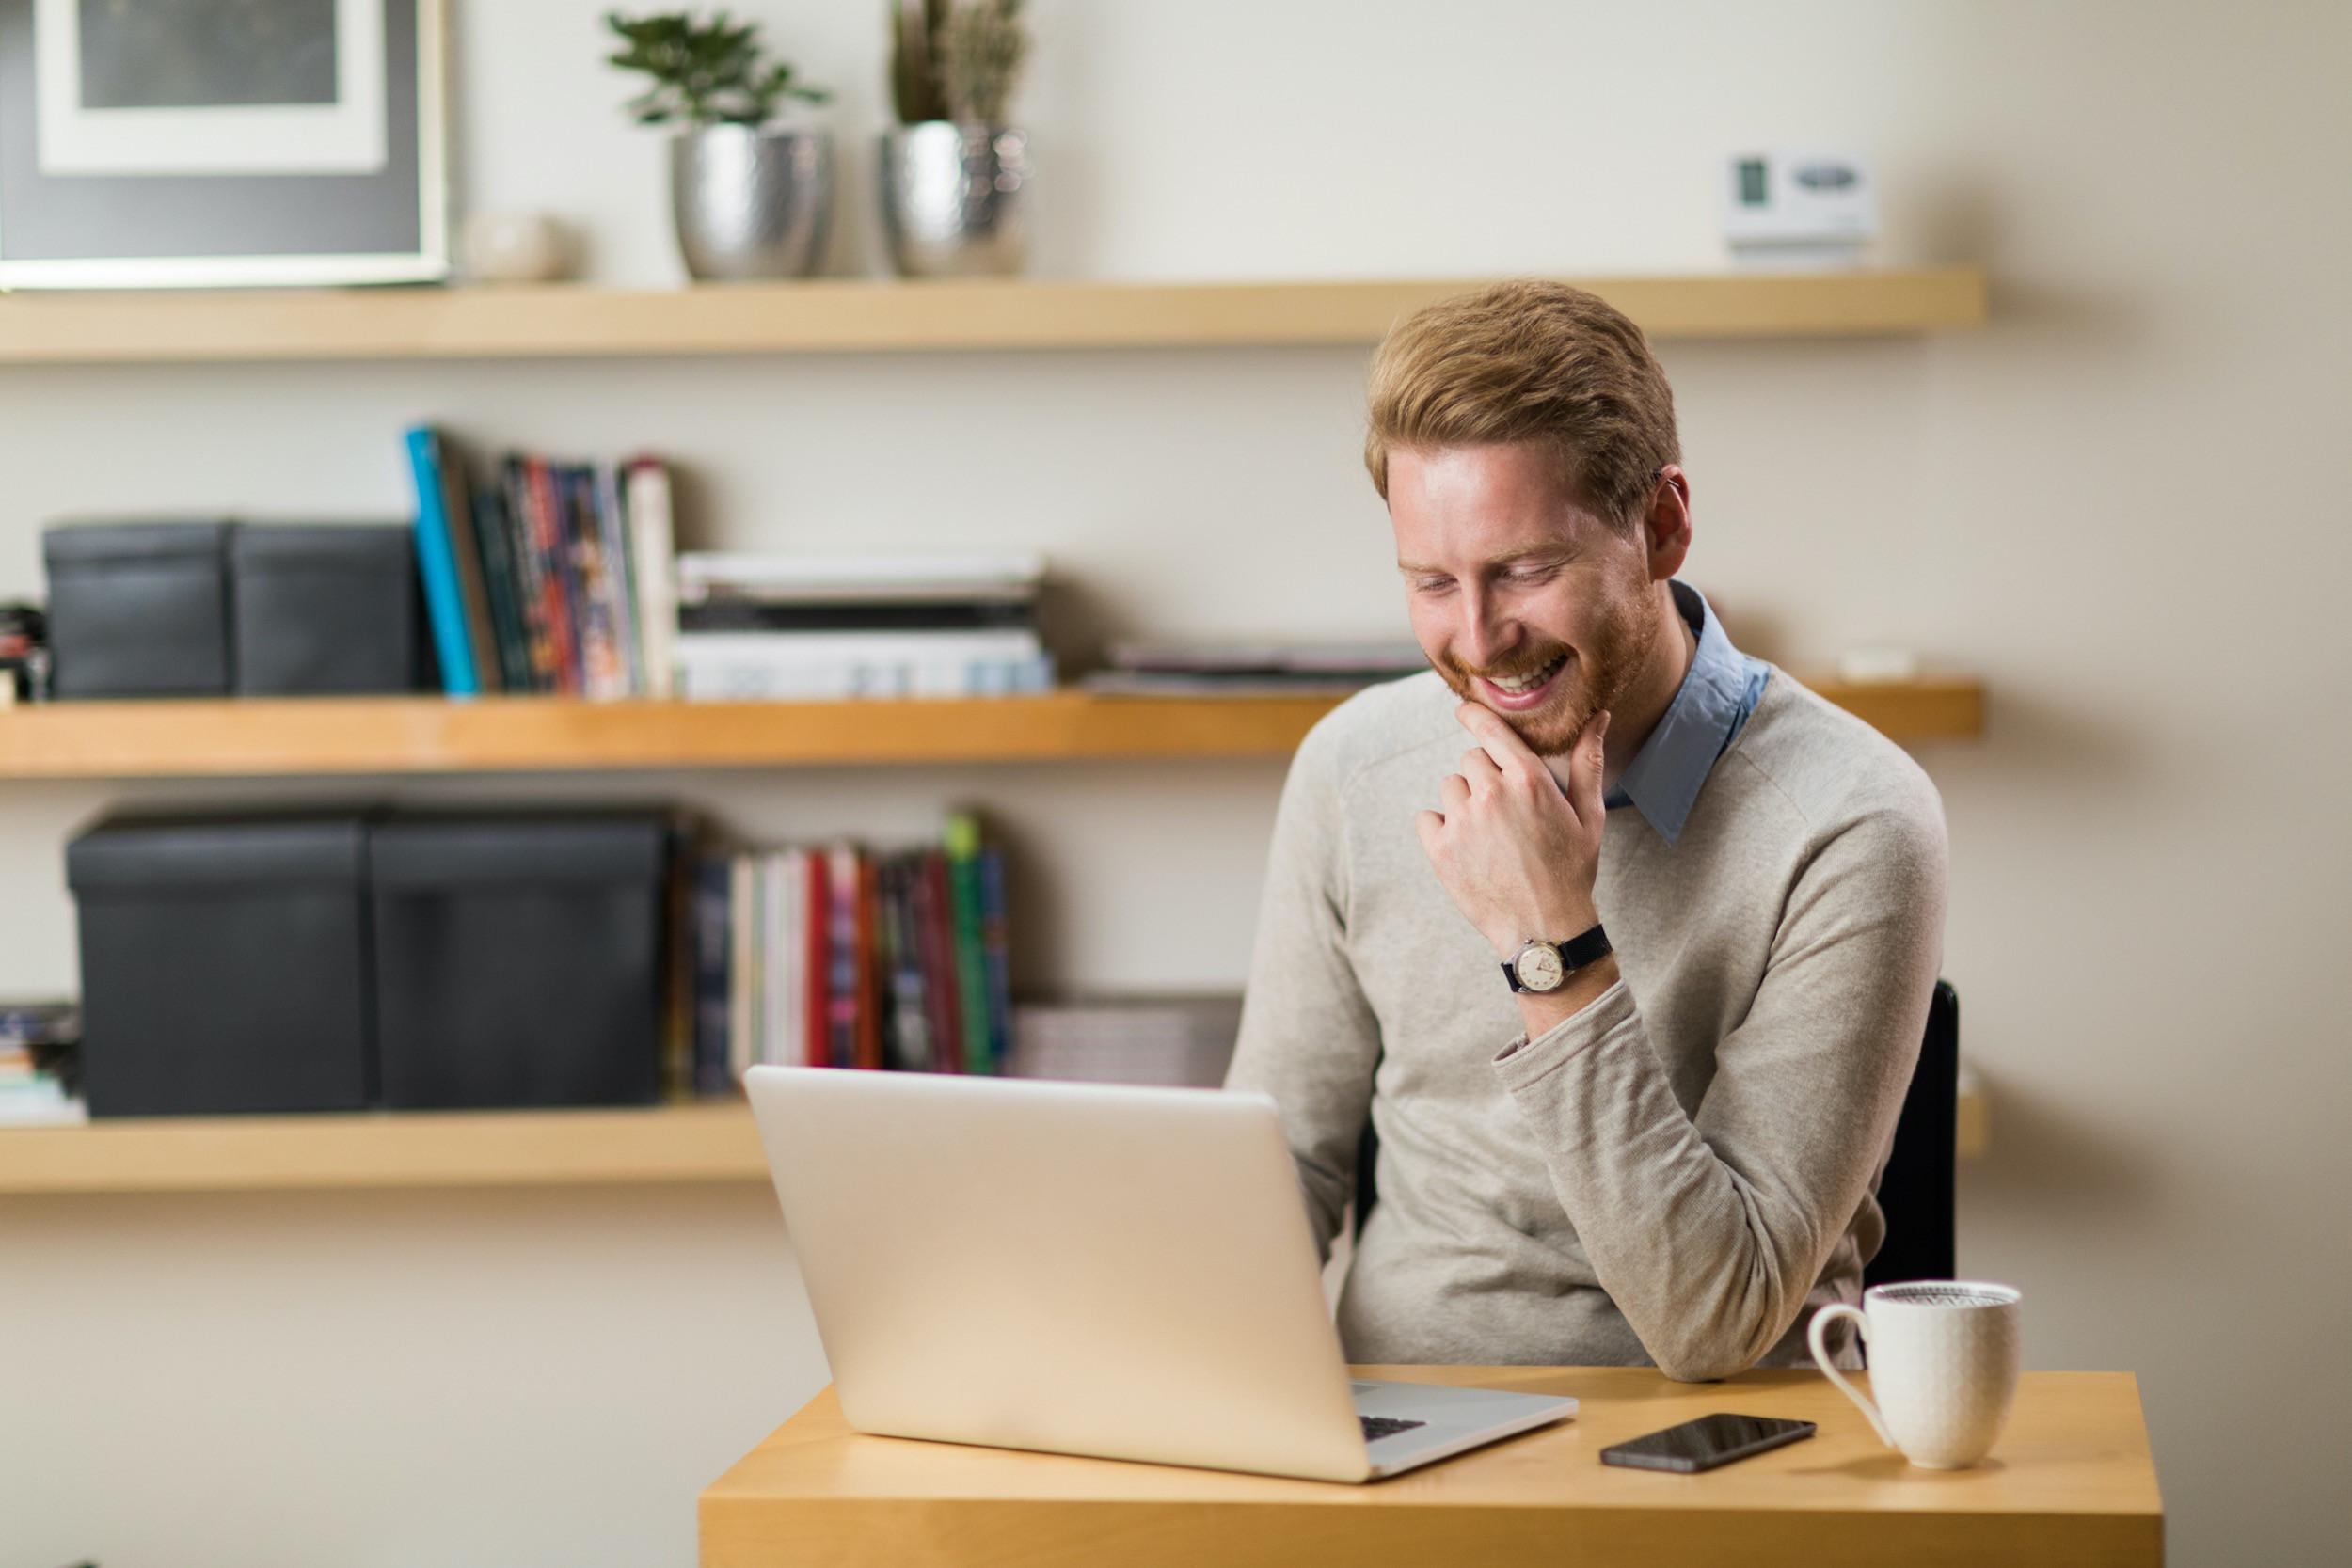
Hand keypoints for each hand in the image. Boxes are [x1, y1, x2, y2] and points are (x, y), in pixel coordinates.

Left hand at [1416, 702, 1608, 960]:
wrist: (1545, 929)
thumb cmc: (1571, 871)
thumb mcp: (1589, 816)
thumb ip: (1588, 761)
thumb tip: (1598, 716)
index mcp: (1528, 779)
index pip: (1489, 727)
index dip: (1473, 715)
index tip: (1463, 711)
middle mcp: (1492, 793)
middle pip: (1471, 759)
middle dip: (1485, 777)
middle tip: (1505, 812)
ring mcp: (1462, 821)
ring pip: (1450, 787)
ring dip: (1463, 803)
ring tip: (1488, 835)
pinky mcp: (1439, 848)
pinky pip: (1427, 817)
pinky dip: (1440, 829)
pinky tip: (1466, 849)